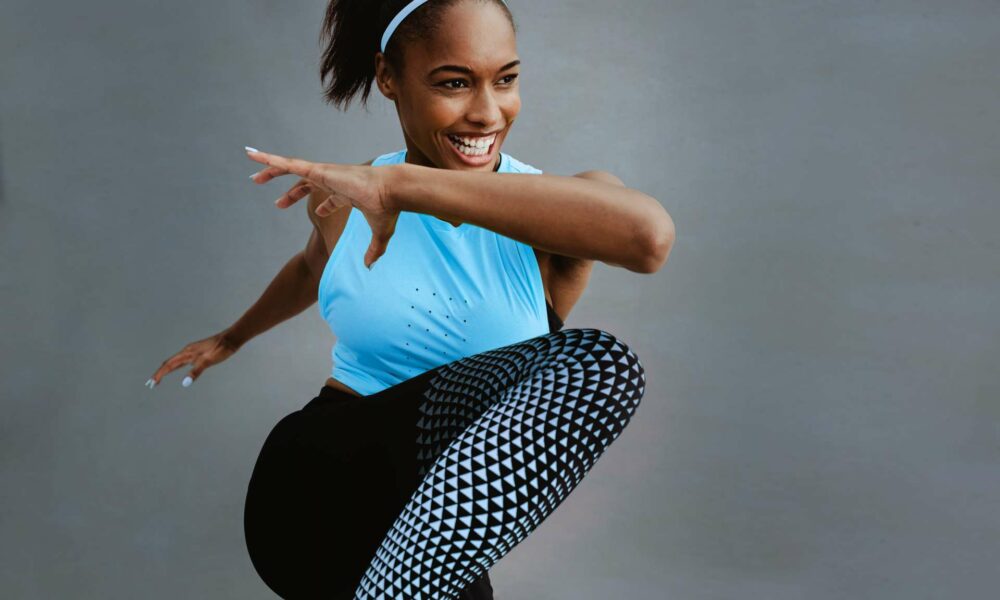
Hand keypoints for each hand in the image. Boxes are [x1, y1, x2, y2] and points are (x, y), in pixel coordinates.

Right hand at [145, 331, 240, 388]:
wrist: (231, 339)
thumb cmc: (221, 348)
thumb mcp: (209, 360)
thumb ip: (196, 371)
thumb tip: (185, 383)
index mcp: (187, 353)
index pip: (169, 365)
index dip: (159, 374)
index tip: (151, 383)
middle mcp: (187, 352)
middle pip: (169, 364)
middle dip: (159, 374)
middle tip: (150, 384)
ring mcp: (192, 352)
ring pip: (175, 362)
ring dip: (165, 371)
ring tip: (158, 378)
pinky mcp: (198, 353)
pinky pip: (182, 361)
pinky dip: (174, 367)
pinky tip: (175, 369)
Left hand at [246, 147, 396, 268]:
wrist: (391, 192)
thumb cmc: (388, 208)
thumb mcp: (380, 234)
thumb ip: (373, 250)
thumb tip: (370, 266)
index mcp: (346, 193)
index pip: (329, 197)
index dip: (321, 204)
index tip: (318, 211)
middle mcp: (333, 180)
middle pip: (305, 182)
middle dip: (290, 191)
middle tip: (277, 203)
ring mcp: (324, 173)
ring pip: (292, 168)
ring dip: (272, 169)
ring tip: (254, 175)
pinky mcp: (318, 170)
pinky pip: (289, 165)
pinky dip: (272, 160)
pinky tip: (258, 159)